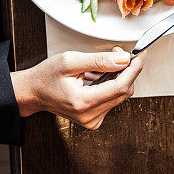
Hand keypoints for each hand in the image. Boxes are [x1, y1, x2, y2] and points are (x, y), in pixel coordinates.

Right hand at [10, 46, 144, 128]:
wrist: (33, 92)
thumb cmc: (46, 76)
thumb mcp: (70, 60)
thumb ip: (99, 60)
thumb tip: (123, 59)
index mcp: (83, 102)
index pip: (120, 87)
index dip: (133, 69)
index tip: (140, 55)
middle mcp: (89, 116)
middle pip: (123, 91)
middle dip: (125, 69)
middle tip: (117, 52)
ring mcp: (92, 120)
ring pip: (119, 95)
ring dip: (117, 76)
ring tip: (100, 64)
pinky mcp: (93, 119)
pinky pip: (112, 99)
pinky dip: (110, 85)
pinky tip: (98, 76)